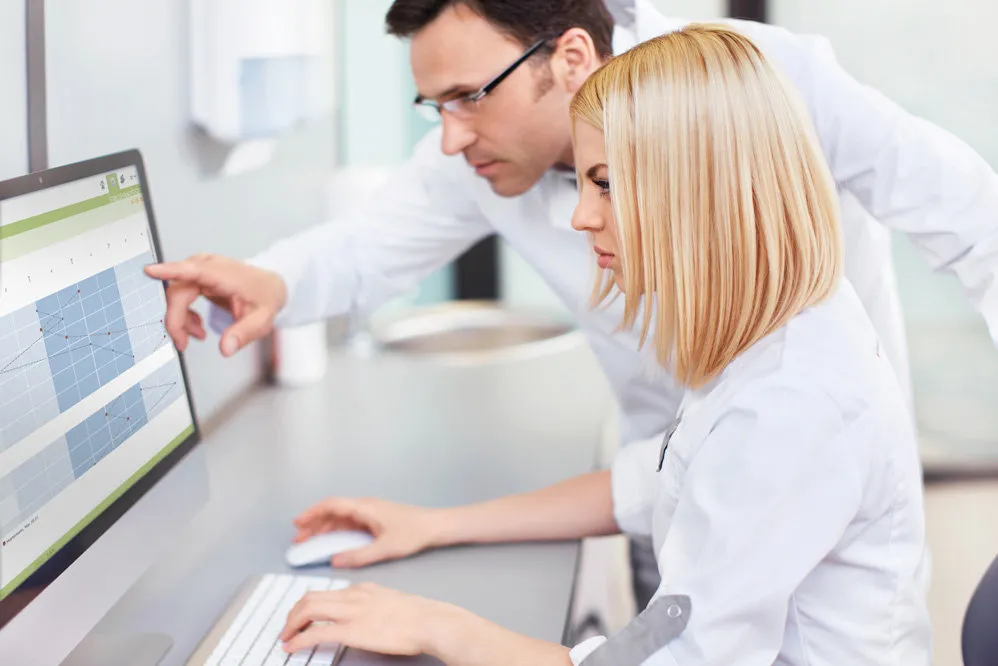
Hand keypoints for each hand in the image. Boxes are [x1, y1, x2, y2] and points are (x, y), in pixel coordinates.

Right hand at [144, 254, 286, 355]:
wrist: (269, 286)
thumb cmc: (265, 298)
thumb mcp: (262, 320)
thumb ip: (244, 334)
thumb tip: (226, 349)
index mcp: (223, 274)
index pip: (192, 270)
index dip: (169, 271)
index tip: (149, 271)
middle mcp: (207, 267)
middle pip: (177, 291)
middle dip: (175, 320)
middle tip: (182, 344)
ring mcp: (199, 270)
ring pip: (175, 295)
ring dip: (180, 319)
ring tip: (197, 335)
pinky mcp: (196, 276)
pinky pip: (179, 295)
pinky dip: (184, 314)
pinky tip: (196, 326)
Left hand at [280, 583, 572, 664]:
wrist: (430, 620)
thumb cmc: (418, 616)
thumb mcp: (392, 601)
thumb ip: (374, 602)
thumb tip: (367, 614)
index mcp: (362, 588)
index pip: (326, 591)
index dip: (307, 604)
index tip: (302, 615)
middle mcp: (352, 595)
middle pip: (310, 597)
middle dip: (293, 613)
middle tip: (287, 627)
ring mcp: (350, 611)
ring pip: (308, 609)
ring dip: (290, 624)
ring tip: (285, 637)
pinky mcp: (351, 630)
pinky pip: (315, 633)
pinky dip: (298, 639)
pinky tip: (291, 647)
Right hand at [292, 497, 444, 567]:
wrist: (434, 526)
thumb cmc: (414, 532)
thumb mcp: (385, 548)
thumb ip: (359, 556)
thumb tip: (335, 561)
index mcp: (365, 508)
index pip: (332, 505)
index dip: (312, 513)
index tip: (298, 523)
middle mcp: (364, 506)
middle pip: (332, 511)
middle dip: (313, 523)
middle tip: (298, 539)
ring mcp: (368, 512)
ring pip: (339, 517)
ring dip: (323, 528)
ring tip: (308, 542)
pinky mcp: (373, 519)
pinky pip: (348, 523)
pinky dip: (335, 531)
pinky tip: (329, 542)